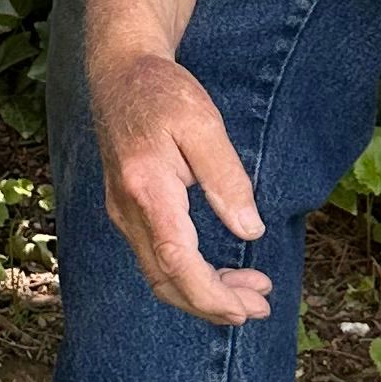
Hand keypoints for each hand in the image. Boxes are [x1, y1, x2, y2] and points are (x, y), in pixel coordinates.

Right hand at [87, 46, 270, 321]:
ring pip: (159, 275)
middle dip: (212, 304)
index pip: (177, 261)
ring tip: (251, 294)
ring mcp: (124, 213)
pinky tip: (220, 272)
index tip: (247, 308)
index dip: (211, 294)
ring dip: (202, 293)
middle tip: (260, 308)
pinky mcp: (129, 211)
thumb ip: (226, 178)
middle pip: (165, 280)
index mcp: (148, 189)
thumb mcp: (204, 124)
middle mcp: (128, 210)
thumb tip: (250, 230)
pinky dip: (189, 276)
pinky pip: (156, 258)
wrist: (119, 73)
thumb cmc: (163, 92)